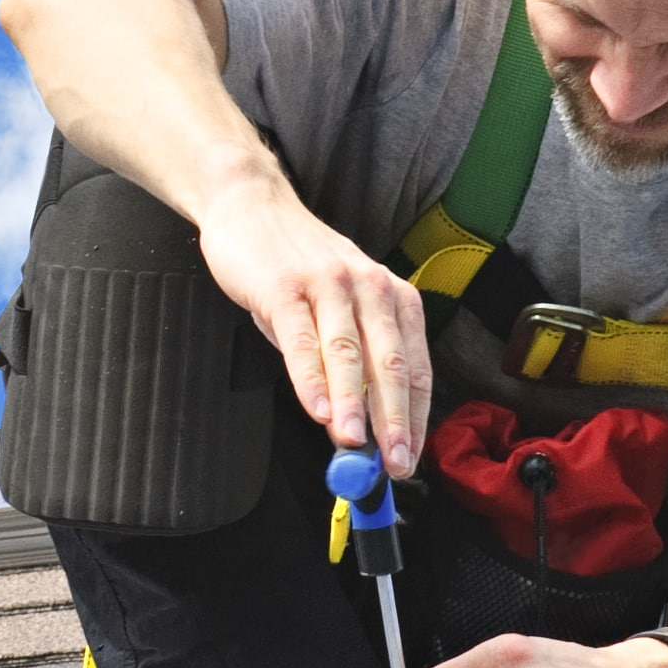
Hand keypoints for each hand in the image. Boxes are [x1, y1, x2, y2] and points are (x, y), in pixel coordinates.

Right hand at [198, 182, 435, 463]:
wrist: (252, 206)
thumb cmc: (296, 266)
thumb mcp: (335, 308)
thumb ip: (350, 360)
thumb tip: (357, 426)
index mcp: (392, 297)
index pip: (414, 368)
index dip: (415, 418)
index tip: (409, 457)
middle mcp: (370, 287)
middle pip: (389, 364)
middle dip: (394, 420)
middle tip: (393, 461)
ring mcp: (328, 285)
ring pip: (348, 353)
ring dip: (354, 403)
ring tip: (354, 444)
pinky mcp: (285, 286)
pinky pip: (302, 340)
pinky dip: (310, 379)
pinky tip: (317, 408)